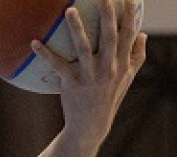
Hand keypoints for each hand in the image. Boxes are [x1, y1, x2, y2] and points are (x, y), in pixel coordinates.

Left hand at [28, 0, 147, 137]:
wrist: (91, 125)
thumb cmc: (109, 98)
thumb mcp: (127, 79)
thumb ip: (136, 56)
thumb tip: (143, 34)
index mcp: (121, 63)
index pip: (128, 35)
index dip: (131, 15)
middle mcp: (108, 68)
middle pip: (109, 37)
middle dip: (107, 15)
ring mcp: (90, 75)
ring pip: (83, 48)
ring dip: (76, 28)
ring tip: (69, 10)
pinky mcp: (72, 83)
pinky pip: (57, 65)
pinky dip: (45, 54)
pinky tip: (34, 41)